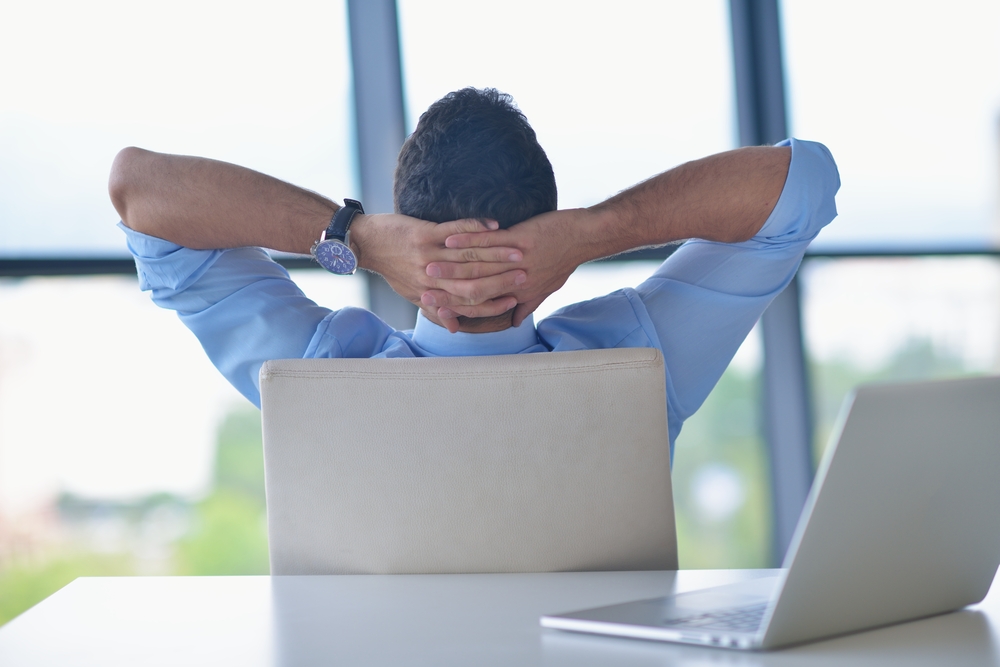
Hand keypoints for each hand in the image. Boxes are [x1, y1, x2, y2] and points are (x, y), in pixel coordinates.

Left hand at [351, 213, 526, 329]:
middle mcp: (430, 278)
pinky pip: (455, 230)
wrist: (366, 244)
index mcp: (430, 294)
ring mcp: (427, 254)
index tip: (513, 300)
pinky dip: (476, 227)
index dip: (492, 303)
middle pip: (473, 281)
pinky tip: (495, 225)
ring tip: (518, 252)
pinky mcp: (423, 233)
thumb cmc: (392, 269)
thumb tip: (455, 328)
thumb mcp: (412, 294)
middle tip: (525, 275)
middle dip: (501, 279)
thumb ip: (436, 309)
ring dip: (496, 253)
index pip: (467, 303)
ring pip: (468, 257)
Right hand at [422, 209, 597, 326]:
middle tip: (420, 287)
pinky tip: (449, 238)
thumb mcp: (546, 287)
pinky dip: (467, 240)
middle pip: (473, 288)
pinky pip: (488, 243)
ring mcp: (515, 262)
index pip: (480, 303)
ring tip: (426, 263)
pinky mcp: (519, 241)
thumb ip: (527, 305)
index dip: (455, 305)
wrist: (583, 238)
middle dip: (445, 287)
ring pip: (477, 267)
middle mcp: (514, 282)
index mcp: (517, 294)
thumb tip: (514, 322)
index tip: (432, 305)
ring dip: (450, 265)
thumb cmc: (564, 260)